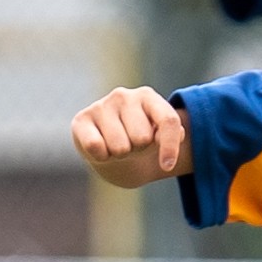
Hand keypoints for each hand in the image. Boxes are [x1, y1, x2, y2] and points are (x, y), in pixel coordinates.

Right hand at [72, 85, 187, 188]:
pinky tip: (100, 147)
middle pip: (142, 138)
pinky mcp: (81, 120)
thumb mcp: (160, 137)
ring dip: (120, 154)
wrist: (109, 148)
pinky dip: (101, 156)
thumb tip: (179, 133)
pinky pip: (96, 147)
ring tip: (117, 146)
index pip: (168, 120)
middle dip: (139, 149)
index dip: (170, 147)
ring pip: (120, 147)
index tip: (167, 166)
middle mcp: (123, 95)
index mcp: (148, 96)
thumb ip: (173, 134)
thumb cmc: (139, 141)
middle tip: (132, 146)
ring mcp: (101, 105)